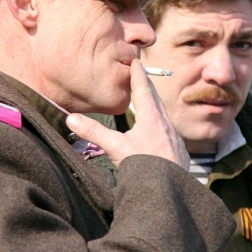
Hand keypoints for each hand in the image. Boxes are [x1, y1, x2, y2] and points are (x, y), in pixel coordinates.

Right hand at [66, 59, 188, 169]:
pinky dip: (163, 127)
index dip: (138, 74)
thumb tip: (72, 118)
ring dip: (156, 107)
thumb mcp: (116, 148)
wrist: (171, 190)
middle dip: (147, 87)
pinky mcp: (180, 153)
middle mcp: (166, 125)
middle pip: (156, 100)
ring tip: (150, 104)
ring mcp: (175, 139)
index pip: (143, 89)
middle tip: (142, 77)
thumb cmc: (146, 167)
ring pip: (164, 117)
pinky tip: (161, 135)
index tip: (136, 61)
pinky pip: (171, 133)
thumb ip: (94, 132)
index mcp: (151, 118)